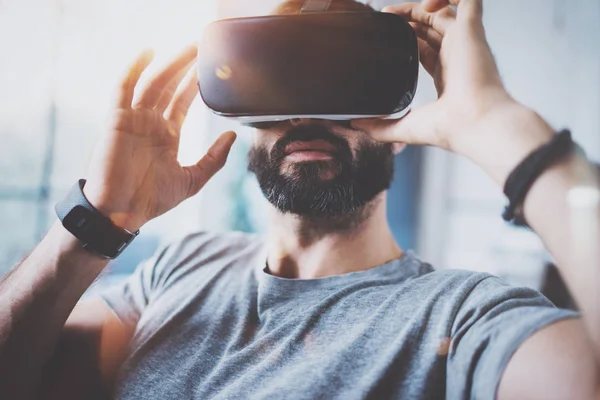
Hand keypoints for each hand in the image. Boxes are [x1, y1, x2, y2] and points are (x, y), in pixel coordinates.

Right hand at [83, 45, 235, 231]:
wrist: (121, 213)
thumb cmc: (152, 200)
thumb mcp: (192, 180)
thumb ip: (213, 159)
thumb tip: (232, 136)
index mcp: (165, 136)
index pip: (181, 103)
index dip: (195, 85)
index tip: (210, 69)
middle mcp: (149, 124)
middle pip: (169, 88)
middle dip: (185, 68)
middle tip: (202, 48)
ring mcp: (133, 120)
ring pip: (152, 84)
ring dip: (169, 65)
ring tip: (188, 48)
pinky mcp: (117, 120)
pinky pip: (123, 89)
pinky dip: (133, 69)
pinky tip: (148, 53)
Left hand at [353, 0, 551, 162]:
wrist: (473, 123)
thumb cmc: (449, 129)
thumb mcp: (405, 127)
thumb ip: (380, 127)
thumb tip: (357, 125)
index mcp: (445, 76)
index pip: (424, 47)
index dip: (406, 37)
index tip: (386, 34)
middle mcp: (456, 56)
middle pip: (431, 27)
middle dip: (408, 18)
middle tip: (385, 17)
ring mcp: (464, 42)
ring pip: (444, 11)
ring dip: (421, 5)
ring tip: (396, 11)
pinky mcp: (471, 31)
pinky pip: (469, 0)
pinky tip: (428, 3)